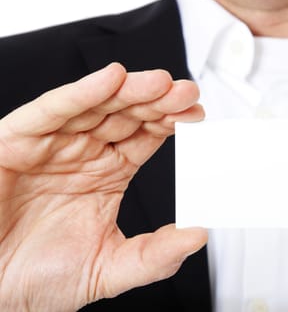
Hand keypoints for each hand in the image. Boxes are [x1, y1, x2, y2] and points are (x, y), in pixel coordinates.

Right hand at [0, 64, 206, 310]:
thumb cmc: (41, 278)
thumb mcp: (111, 267)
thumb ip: (156, 255)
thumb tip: (197, 235)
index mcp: (107, 173)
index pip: (146, 136)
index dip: (171, 122)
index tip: (196, 115)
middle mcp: (82, 154)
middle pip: (126, 114)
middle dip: (158, 100)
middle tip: (187, 92)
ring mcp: (52, 146)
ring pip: (95, 105)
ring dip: (129, 91)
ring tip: (161, 84)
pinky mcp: (16, 143)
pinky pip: (51, 112)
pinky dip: (81, 94)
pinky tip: (111, 81)